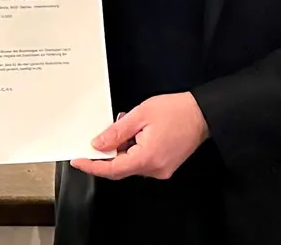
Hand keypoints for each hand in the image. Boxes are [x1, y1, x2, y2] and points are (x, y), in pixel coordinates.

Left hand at [69, 93, 208, 180]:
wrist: (202, 114)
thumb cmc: (176, 111)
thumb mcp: (140, 115)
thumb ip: (116, 132)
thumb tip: (97, 145)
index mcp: (147, 158)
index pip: (112, 169)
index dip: (92, 166)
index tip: (78, 161)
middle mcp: (155, 169)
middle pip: (120, 168)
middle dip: (108, 153)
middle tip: (104, 133)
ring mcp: (161, 169)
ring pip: (130, 165)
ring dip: (122, 149)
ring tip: (129, 126)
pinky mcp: (165, 166)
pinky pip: (141, 162)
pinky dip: (133, 150)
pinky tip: (137, 134)